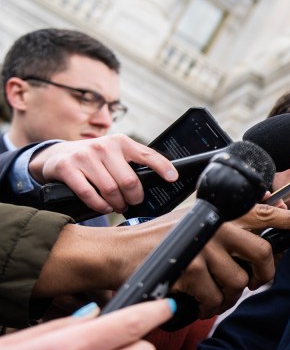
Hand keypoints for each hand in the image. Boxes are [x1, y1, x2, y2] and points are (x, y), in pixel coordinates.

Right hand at [27, 135, 177, 213]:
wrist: (57, 155)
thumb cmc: (94, 159)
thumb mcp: (115, 154)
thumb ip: (133, 163)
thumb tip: (160, 180)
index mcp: (121, 142)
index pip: (147, 155)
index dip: (162, 167)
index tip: (172, 178)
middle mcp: (103, 146)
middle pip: (129, 181)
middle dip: (134, 197)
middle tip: (132, 202)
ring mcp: (84, 156)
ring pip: (110, 189)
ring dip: (117, 203)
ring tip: (118, 205)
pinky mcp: (67, 168)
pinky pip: (88, 194)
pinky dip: (99, 205)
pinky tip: (104, 206)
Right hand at [169, 204, 289, 315]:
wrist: (121, 253)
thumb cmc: (162, 239)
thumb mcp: (197, 219)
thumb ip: (230, 219)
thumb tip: (268, 203)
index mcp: (221, 212)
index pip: (265, 212)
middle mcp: (216, 226)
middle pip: (262, 253)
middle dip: (263, 275)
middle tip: (255, 283)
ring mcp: (203, 246)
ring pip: (238, 282)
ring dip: (228, 296)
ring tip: (214, 294)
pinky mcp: (189, 268)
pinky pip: (213, 298)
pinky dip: (208, 307)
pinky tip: (198, 302)